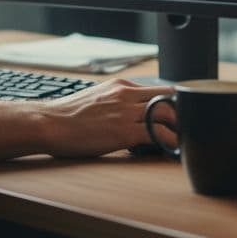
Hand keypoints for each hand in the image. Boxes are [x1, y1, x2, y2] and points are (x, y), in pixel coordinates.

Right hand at [40, 80, 178, 157]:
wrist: (49, 123)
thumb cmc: (68, 116)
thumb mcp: (96, 98)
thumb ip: (116, 101)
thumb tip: (130, 113)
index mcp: (121, 86)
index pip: (158, 88)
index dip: (173, 102)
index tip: (179, 116)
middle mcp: (126, 94)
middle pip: (168, 98)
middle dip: (182, 114)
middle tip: (187, 130)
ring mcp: (125, 112)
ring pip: (166, 114)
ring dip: (179, 129)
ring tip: (184, 142)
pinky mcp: (123, 132)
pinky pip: (156, 135)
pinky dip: (168, 143)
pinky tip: (171, 151)